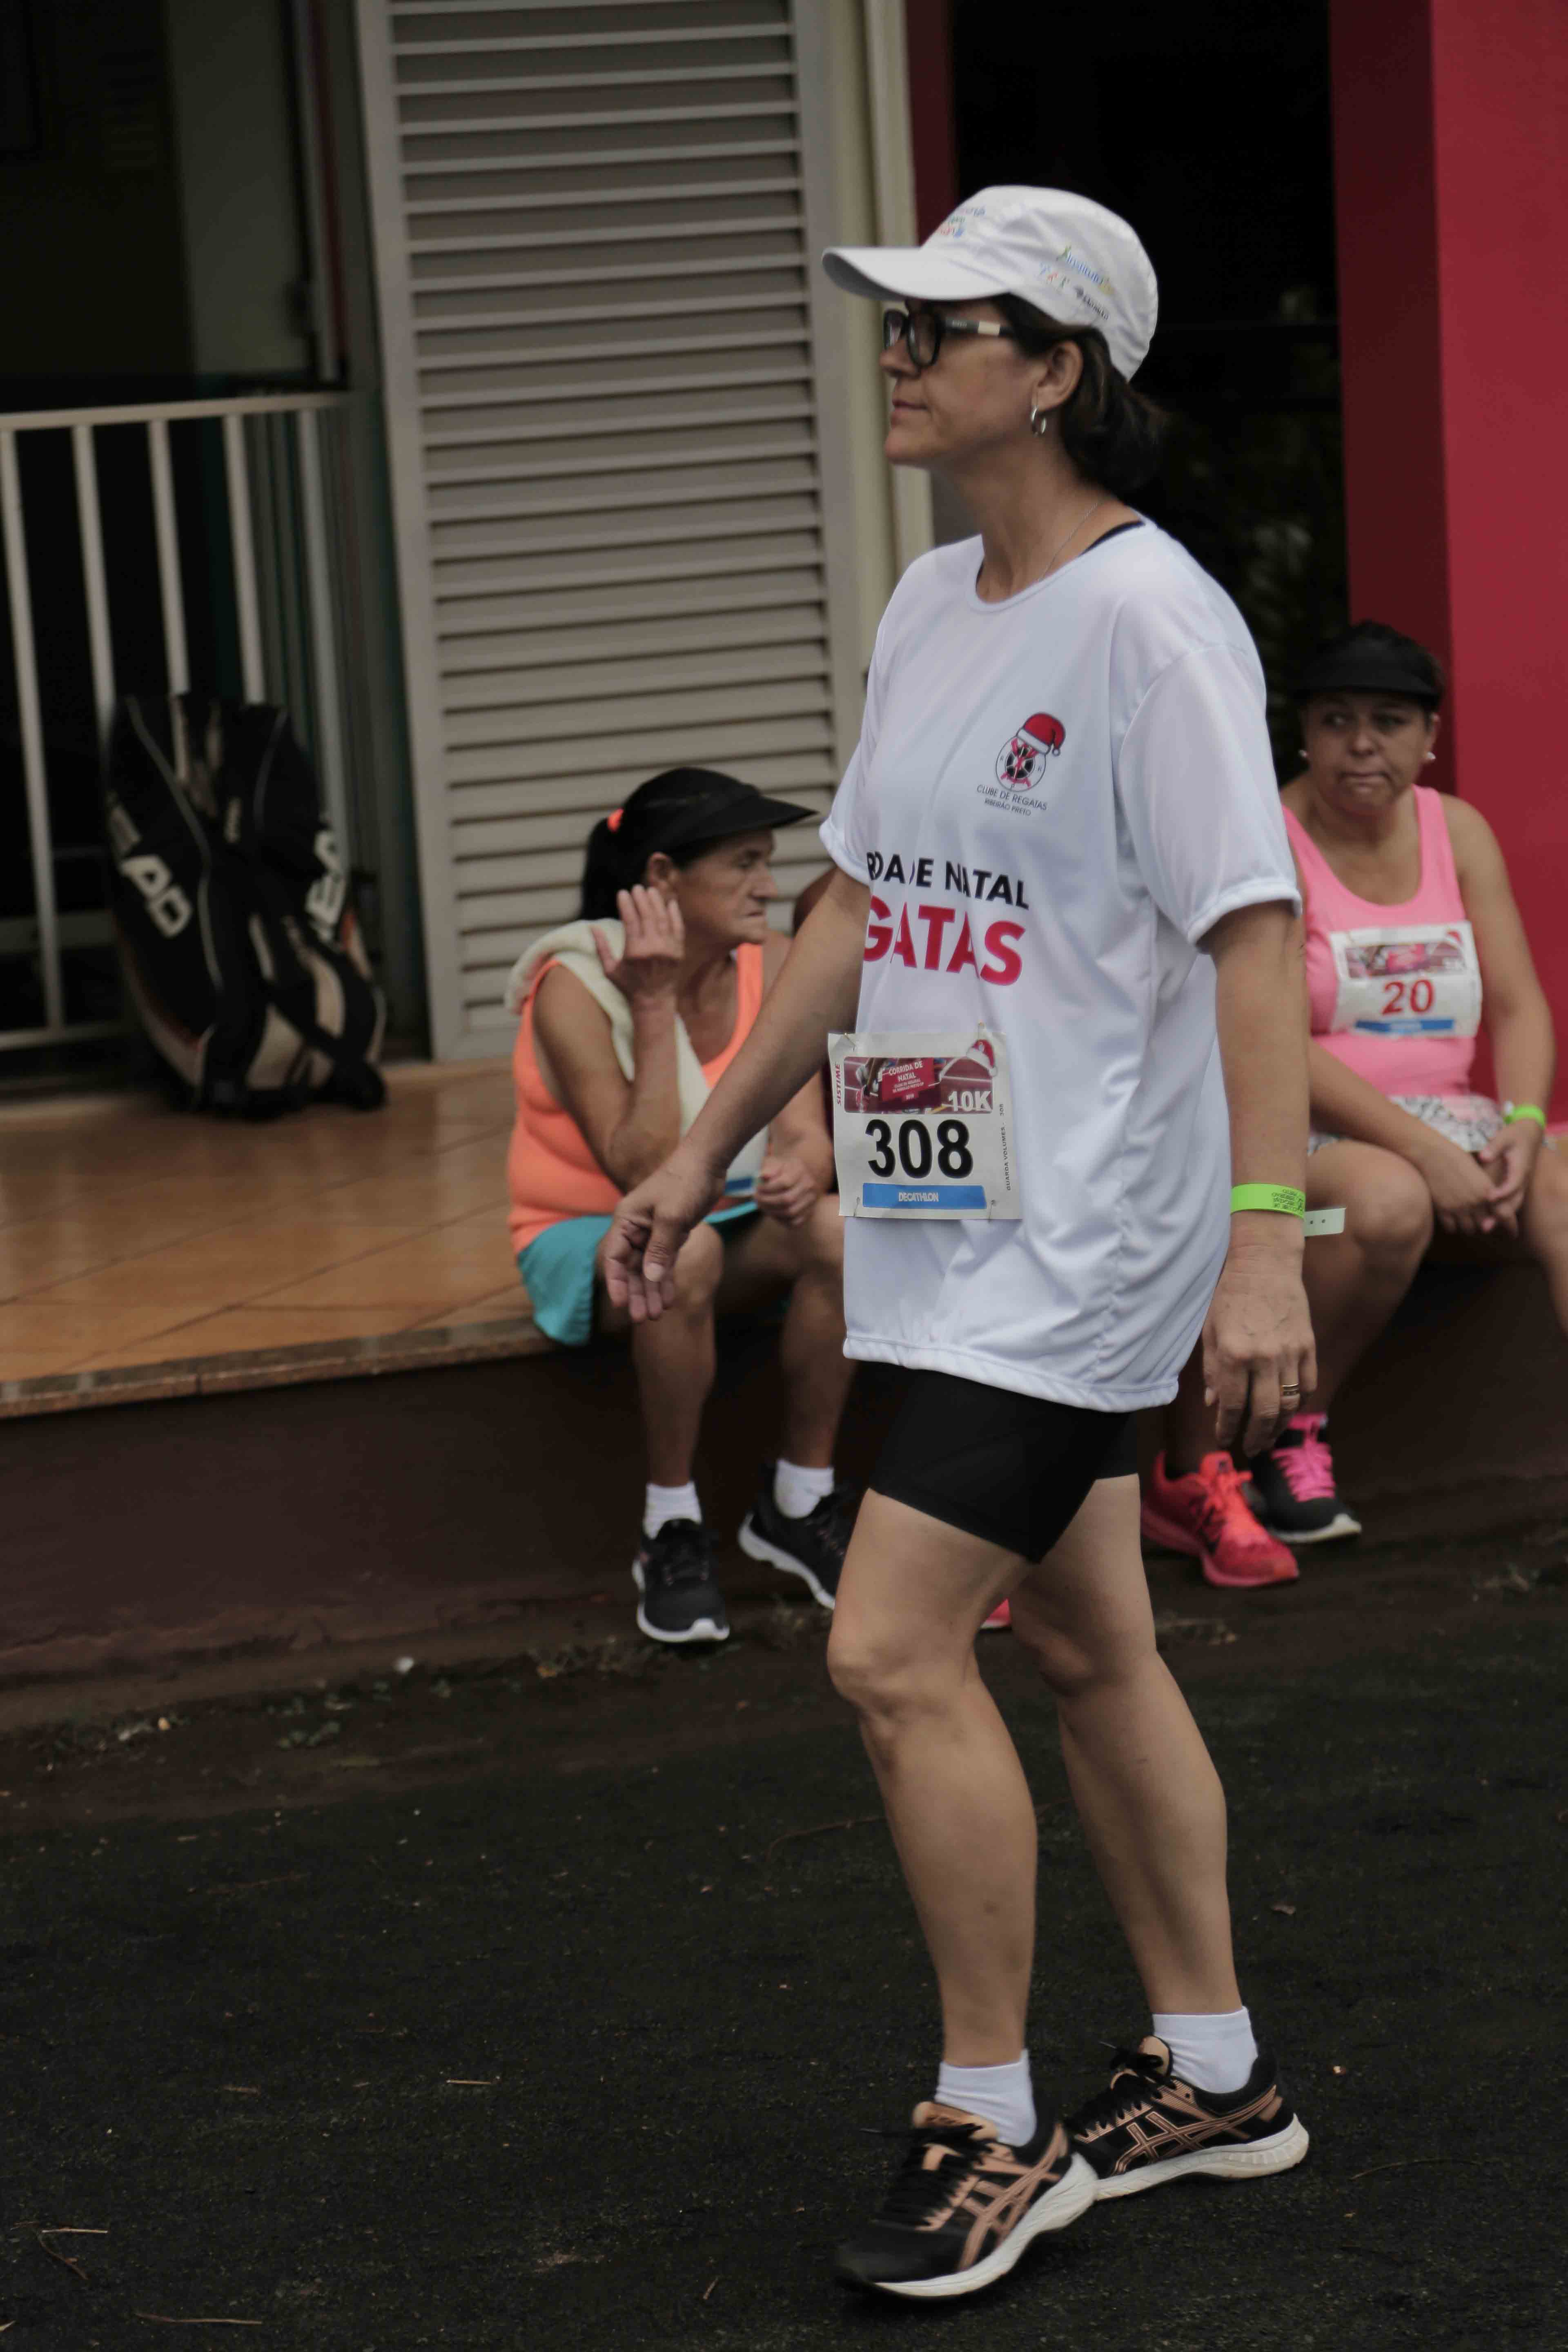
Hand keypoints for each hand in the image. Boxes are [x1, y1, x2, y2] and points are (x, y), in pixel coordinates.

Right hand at [592, 885, 683, 1004]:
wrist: (655, 1001)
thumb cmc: (629, 986)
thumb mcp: (610, 970)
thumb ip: (601, 948)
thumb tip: (591, 927)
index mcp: (635, 952)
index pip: (630, 920)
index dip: (626, 904)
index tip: (622, 892)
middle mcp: (653, 948)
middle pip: (648, 916)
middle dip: (641, 899)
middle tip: (636, 887)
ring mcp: (668, 949)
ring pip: (663, 919)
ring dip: (657, 902)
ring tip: (650, 890)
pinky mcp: (679, 952)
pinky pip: (678, 928)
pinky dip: (675, 915)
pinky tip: (671, 903)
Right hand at [603, 1143, 722, 1321]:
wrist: (707, 1164)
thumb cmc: (685, 1182)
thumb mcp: (672, 1216)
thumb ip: (660, 1248)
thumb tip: (649, 1278)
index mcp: (626, 1220)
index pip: (614, 1256)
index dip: (616, 1282)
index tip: (621, 1305)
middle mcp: (635, 1228)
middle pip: (631, 1268)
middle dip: (636, 1293)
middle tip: (642, 1319)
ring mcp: (652, 1233)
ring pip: (647, 1269)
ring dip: (651, 1291)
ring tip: (656, 1316)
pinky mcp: (669, 1235)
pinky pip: (663, 1263)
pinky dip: (665, 1280)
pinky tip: (668, 1299)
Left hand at [754, 1152, 821, 1228]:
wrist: (798, 1176)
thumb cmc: (782, 1169)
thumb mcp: (775, 1161)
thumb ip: (769, 1167)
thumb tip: (764, 1176)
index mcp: (800, 1169)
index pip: (784, 1183)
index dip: (767, 1188)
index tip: (758, 1188)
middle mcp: (809, 1185)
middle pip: (787, 1199)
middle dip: (767, 1201)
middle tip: (757, 1199)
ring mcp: (811, 1200)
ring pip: (790, 1212)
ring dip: (772, 1212)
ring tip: (762, 1206)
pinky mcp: (809, 1212)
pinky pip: (794, 1222)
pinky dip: (781, 1220)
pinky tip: (773, 1212)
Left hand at [1203, 1221, 1317, 1455]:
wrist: (1265, 1264)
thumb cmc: (1230, 1295)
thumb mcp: (1210, 1331)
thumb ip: (1213, 1370)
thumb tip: (1215, 1405)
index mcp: (1234, 1355)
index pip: (1232, 1405)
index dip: (1227, 1428)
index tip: (1224, 1439)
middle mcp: (1263, 1358)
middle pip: (1265, 1413)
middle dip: (1256, 1436)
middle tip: (1250, 1448)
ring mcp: (1289, 1352)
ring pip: (1289, 1403)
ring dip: (1279, 1426)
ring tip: (1268, 1435)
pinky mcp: (1307, 1346)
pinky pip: (1307, 1384)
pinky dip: (1298, 1401)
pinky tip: (1287, 1409)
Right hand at [1413, 1129, 1514, 1237]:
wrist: (1432, 1154)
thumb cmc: (1456, 1158)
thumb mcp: (1477, 1172)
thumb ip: (1485, 1190)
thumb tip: (1489, 1203)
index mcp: (1487, 1190)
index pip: (1505, 1215)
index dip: (1510, 1227)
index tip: (1513, 1235)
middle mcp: (1475, 1201)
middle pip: (1485, 1225)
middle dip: (1485, 1225)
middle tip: (1483, 1224)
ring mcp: (1458, 1207)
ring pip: (1469, 1230)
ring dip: (1469, 1226)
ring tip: (1466, 1220)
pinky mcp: (1443, 1210)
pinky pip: (1452, 1228)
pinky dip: (1454, 1226)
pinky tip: (1452, 1219)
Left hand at [1475, 1119, 1540, 1229]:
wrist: (1530, 1134)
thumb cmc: (1515, 1135)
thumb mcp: (1505, 1137)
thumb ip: (1494, 1147)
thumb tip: (1483, 1157)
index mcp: (1520, 1168)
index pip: (1513, 1184)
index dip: (1502, 1192)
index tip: (1489, 1198)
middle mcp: (1523, 1179)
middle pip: (1514, 1201)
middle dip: (1501, 1214)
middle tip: (1485, 1226)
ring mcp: (1521, 1184)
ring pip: (1514, 1204)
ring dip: (1501, 1217)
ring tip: (1485, 1228)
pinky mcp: (1517, 1185)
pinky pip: (1511, 1201)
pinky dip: (1502, 1211)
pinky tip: (1489, 1219)